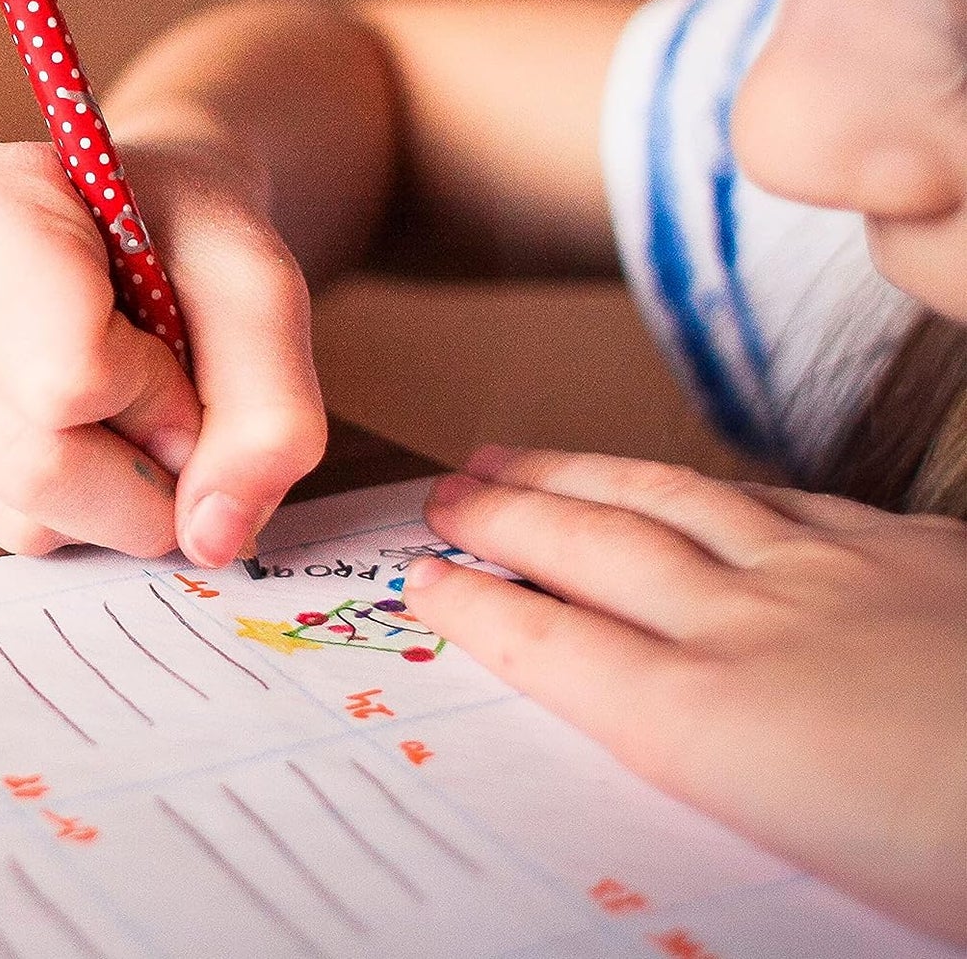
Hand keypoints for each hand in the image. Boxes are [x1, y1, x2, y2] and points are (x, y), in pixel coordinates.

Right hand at [0, 138, 325, 563]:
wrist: (135, 224)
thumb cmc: (186, 239)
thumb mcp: (260, 290)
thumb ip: (271, 409)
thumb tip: (211, 538)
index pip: (66, 377)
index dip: (158, 394)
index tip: (179, 347)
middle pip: (33, 465)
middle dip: (143, 472)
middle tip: (175, 411)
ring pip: (14, 516)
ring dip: (110, 496)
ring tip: (121, 404)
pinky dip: (66, 507)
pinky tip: (72, 426)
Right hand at [405, 447, 966, 943]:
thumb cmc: (965, 859)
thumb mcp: (823, 880)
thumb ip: (723, 793)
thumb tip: (661, 756)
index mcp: (721, 729)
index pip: (562, 651)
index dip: (482, 609)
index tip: (424, 580)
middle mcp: (755, 630)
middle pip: (597, 551)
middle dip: (508, 516)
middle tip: (447, 492)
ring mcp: (833, 575)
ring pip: (672, 500)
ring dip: (582, 476)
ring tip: (520, 456)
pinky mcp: (906, 550)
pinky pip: (775, 498)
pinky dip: (704, 485)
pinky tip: (687, 482)